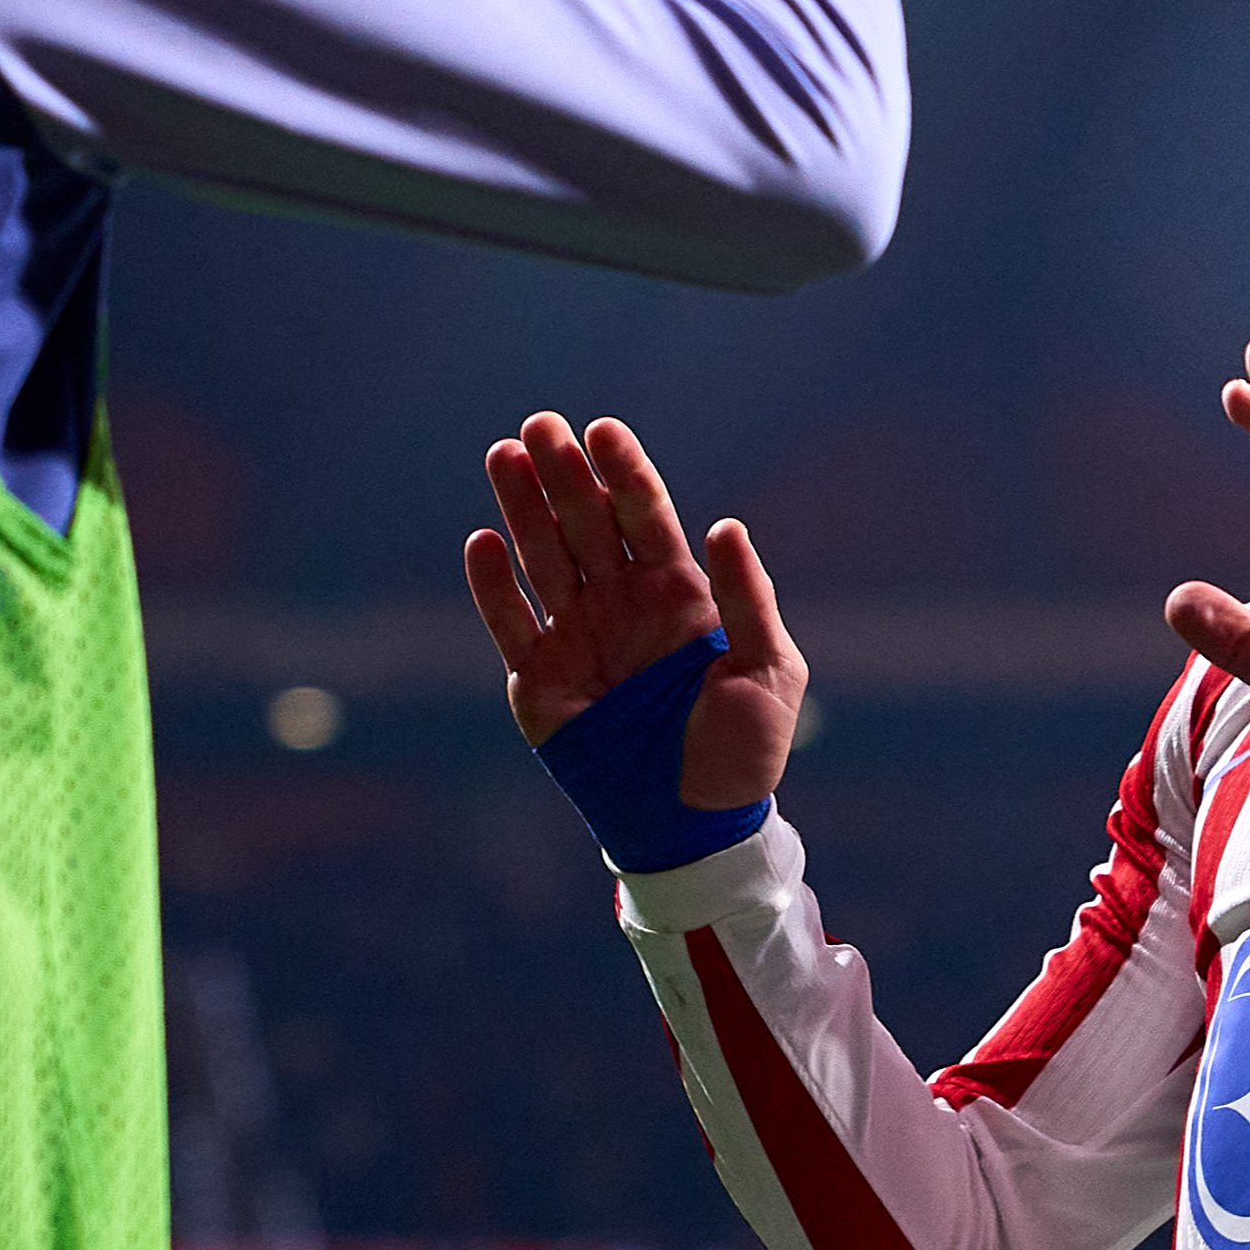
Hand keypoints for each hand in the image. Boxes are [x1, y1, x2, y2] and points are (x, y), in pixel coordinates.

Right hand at [463, 412, 805, 808]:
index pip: (644, 516)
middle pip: (587, 522)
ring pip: (543, 556)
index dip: (624, 472)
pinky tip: (483, 542)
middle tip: (539, 425)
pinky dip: (493, 585)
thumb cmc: (743, 751)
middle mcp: (621, 603)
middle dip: (564, 473)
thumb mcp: (767, 671)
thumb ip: (747, 600)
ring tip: (503, 455)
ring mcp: (577, 636)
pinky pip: (510, 623)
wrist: (695, 824)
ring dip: (522, 506)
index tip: (603, 430)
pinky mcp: (539, 679)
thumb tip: (726, 525)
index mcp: (677, 593)